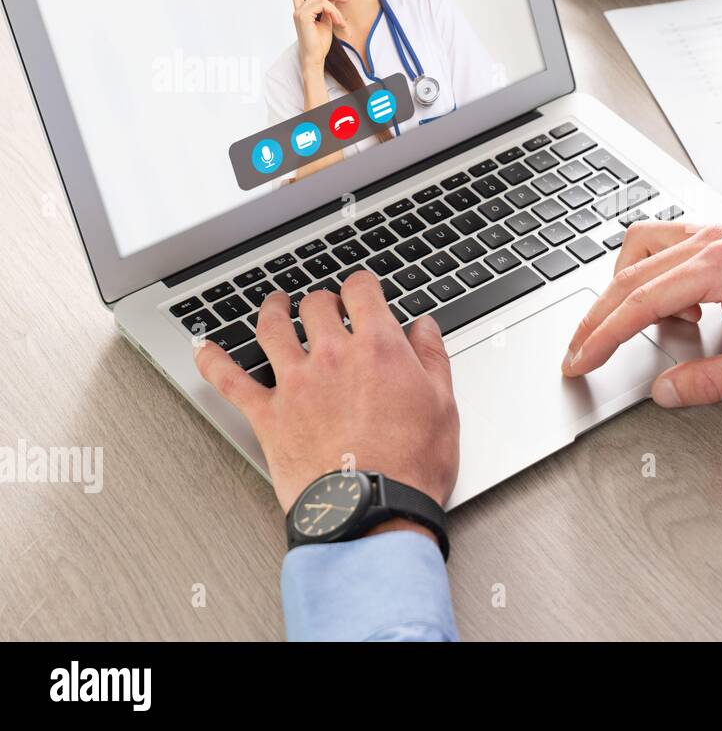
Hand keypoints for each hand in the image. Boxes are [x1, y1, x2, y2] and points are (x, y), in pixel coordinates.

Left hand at [194, 271, 458, 515]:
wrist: (372, 511)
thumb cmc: (411, 466)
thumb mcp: (443, 405)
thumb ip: (431, 358)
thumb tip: (425, 328)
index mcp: (378, 347)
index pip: (361, 291)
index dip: (361, 285)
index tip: (362, 290)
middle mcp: (332, 355)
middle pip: (316, 305)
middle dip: (322, 300)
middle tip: (325, 305)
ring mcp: (295, 383)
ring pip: (272, 329)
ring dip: (271, 311)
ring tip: (273, 305)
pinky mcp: (267, 415)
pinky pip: (229, 380)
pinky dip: (212, 360)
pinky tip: (203, 347)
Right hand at [289, 0, 346, 70]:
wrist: (315, 57)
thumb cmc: (320, 44)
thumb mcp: (326, 23)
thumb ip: (327, 11)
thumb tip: (333, 0)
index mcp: (301, 11)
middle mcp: (298, 10)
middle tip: (345, 1)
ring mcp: (299, 12)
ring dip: (336, 9)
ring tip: (341, 22)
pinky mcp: (304, 16)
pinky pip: (323, 5)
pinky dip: (334, 12)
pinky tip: (337, 22)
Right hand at [562, 222, 721, 406]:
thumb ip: (708, 381)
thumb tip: (665, 393)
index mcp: (715, 268)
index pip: (637, 303)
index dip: (600, 337)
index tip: (579, 360)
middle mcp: (709, 241)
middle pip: (628, 274)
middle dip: (596, 316)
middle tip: (578, 349)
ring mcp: (716, 232)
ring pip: (642, 247)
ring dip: (627, 286)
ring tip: (644, 326)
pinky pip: (669, 243)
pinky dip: (657, 273)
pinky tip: (683, 306)